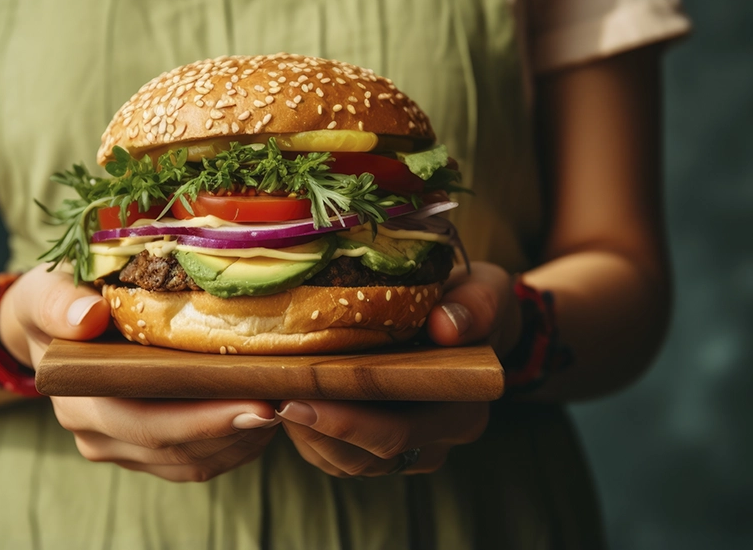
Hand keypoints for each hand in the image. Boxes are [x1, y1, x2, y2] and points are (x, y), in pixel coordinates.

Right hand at [0, 264, 279, 481]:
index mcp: (76, 395)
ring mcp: (117, 445)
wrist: (48, 319)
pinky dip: (230, 445)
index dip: (201, 420)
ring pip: (188, 463)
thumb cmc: (55, 296)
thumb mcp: (48, 288)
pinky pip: (191, 462)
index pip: (143, 421)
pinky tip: (261, 416)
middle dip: (234, 431)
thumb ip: (60, 304)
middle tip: (285, 405)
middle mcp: (94, 431)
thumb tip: (87, 318)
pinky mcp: (140, 447)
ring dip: (239, 442)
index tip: (255, 401)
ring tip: (284, 407)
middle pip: (174, 450)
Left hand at [280, 261, 520, 476]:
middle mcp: (435, 439)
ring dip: (303, 433)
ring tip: (266, 394)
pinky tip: (277, 397)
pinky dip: (304, 431)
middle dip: (312, 429)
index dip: (348, 423)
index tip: (300, 398)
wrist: (465, 319)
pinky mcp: (375, 444)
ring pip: (344, 461)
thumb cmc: (471, 301)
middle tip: (270, 397)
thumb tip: (448, 326)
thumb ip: (476, 304)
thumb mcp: (486, 290)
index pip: (401, 431)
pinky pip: (333, 453)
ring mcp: (405, 448)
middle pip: (364, 456)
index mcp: (462, 408)